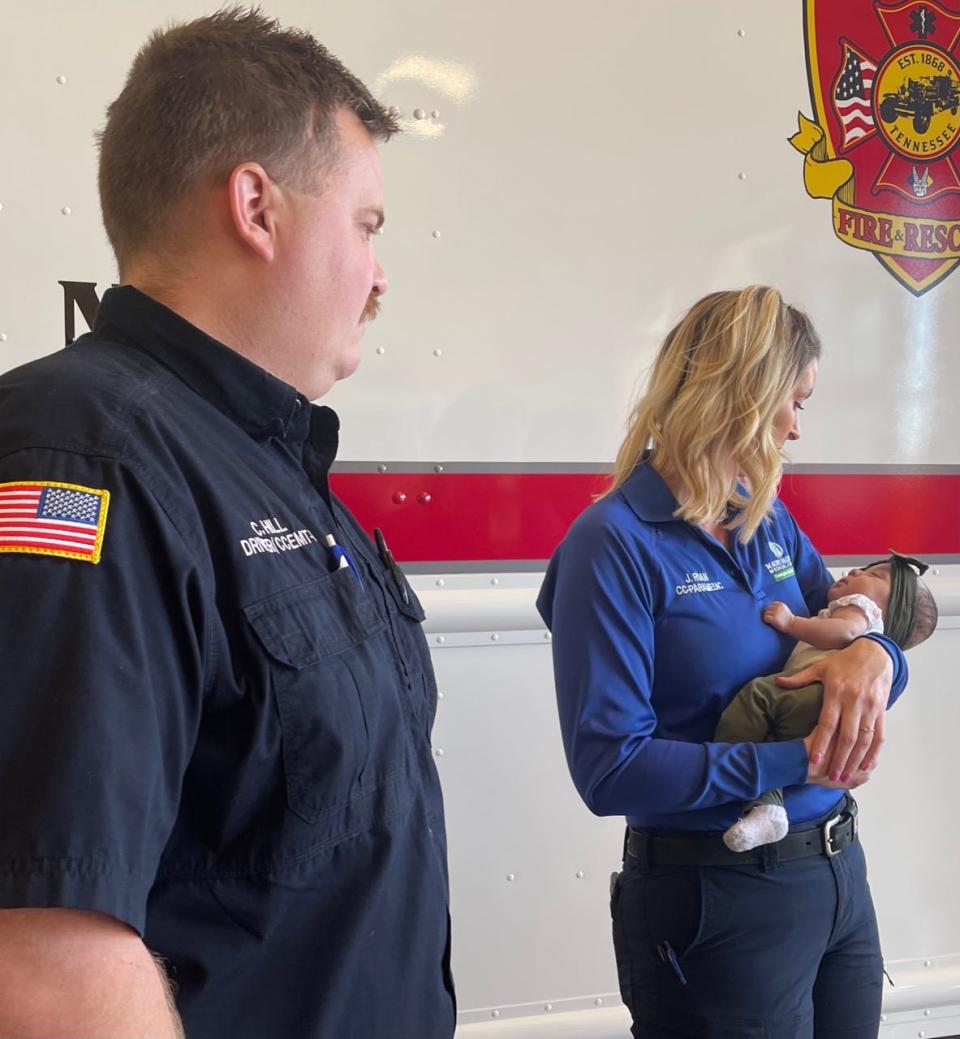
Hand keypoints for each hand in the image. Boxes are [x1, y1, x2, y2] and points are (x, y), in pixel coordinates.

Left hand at [762, 601, 793, 631]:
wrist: (793, 625)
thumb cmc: (788, 619)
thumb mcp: (784, 609)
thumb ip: (777, 607)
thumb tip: (767, 607)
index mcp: (780, 604)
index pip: (770, 605)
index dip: (771, 610)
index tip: (773, 615)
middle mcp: (777, 607)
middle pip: (767, 609)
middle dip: (769, 614)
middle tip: (772, 618)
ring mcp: (775, 613)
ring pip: (766, 613)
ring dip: (767, 617)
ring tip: (772, 621)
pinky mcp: (774, 619)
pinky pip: (765, 618)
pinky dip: (766, 620)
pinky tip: (769, 622)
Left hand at [778, 638, 889, 780]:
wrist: (875, 652)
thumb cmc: (844, 661)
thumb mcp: (820, 666)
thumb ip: (799, 678)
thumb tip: (777, 682)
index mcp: (836, 692)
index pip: (828, 723)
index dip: (822, 742)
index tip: (815, 759)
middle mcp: (854, 701)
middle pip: (847, 736)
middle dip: (840, 759)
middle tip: (831, 777)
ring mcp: (870, 707)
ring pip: (864, 740)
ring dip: (856, 761)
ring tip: (846, 777)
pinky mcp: (882, 710)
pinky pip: (880, 735)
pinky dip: (874, 752)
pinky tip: (866, 765)